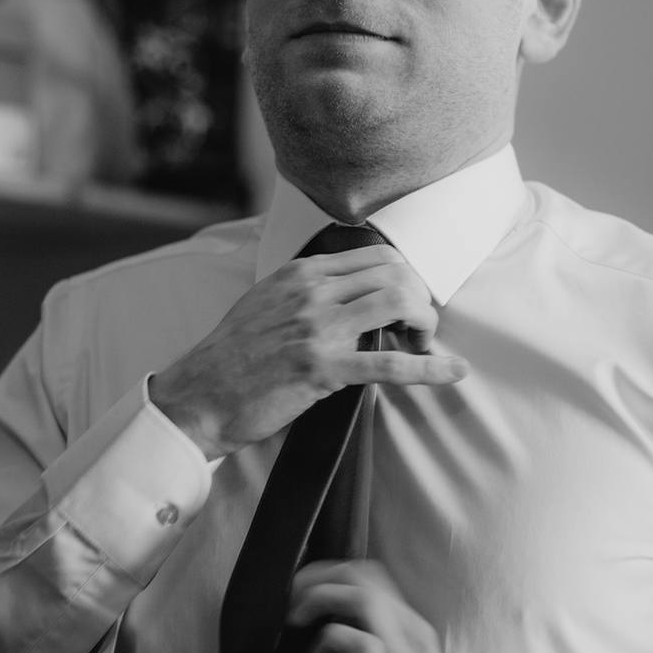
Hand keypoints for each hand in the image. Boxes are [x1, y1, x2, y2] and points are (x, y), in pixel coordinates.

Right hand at [151, 245, 468, 458]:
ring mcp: (318, 329)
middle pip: (394, 274)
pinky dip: (430, 368)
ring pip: (397, 302)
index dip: (405, 276)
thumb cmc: (230, 357)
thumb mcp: (263, 302)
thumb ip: (303, 290)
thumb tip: (345, 290)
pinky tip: (453, 372)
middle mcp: (312, 292)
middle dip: (420, 298)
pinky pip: (389, 364)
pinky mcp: (323, 369)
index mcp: (300, 273)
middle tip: (420, 327)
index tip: (409, 300)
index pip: (375, 256)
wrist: (198, 396)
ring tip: (424, 344)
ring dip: (424, 323)